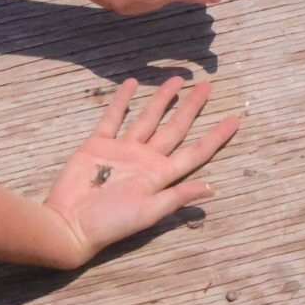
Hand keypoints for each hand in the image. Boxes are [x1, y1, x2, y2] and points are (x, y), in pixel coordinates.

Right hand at [42, 77, 238, 266]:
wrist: (69, 224)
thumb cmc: (111, 223)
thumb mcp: (148, 212)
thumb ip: (177, 197)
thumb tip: (212, 188)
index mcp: (161, 175)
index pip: (196, 152)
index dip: (216, 136)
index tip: (235, 119)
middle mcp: (146, 159)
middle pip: (175, 128)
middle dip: (192, 107)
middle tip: (208, 86)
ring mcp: (123, 150)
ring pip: (148, 118)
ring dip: (162, 99)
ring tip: (177, 80)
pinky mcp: (98, 145)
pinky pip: (113, 118)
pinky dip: (122, 101)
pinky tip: (132, 84)